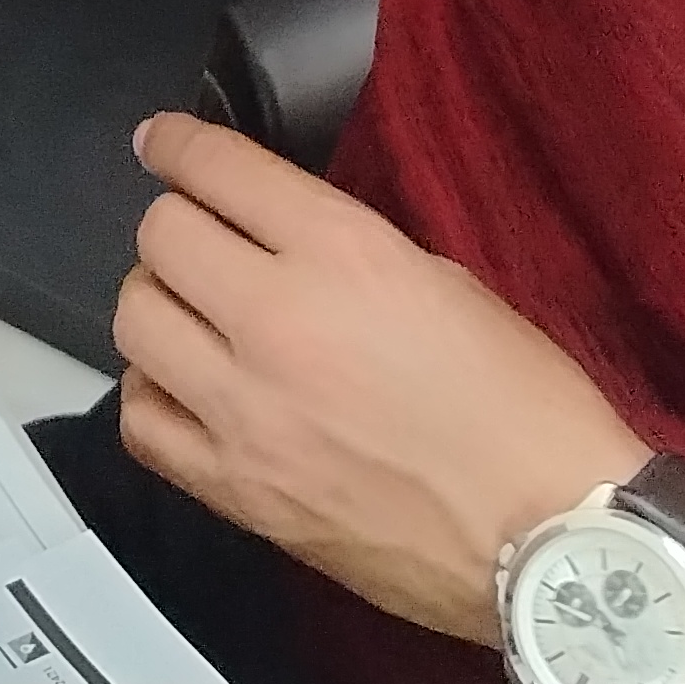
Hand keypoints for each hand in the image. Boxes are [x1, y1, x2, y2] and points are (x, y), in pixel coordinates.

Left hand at [115, 111, 648, 641]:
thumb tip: (277, 234)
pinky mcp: (235, 489)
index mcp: (342, 254)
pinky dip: (152, 393)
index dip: (175, 144)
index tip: (161, 142)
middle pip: (160, 237)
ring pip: (134, 320)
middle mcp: (277, 321)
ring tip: (192, 315)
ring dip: (158, 303)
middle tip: (203, 242)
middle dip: (177, 226)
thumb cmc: (523, 411)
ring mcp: (246, 410)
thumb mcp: (446, 282)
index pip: (215, 168)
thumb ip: (347, 249)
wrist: (549, 541)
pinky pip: (141, 421)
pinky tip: (185, 388)